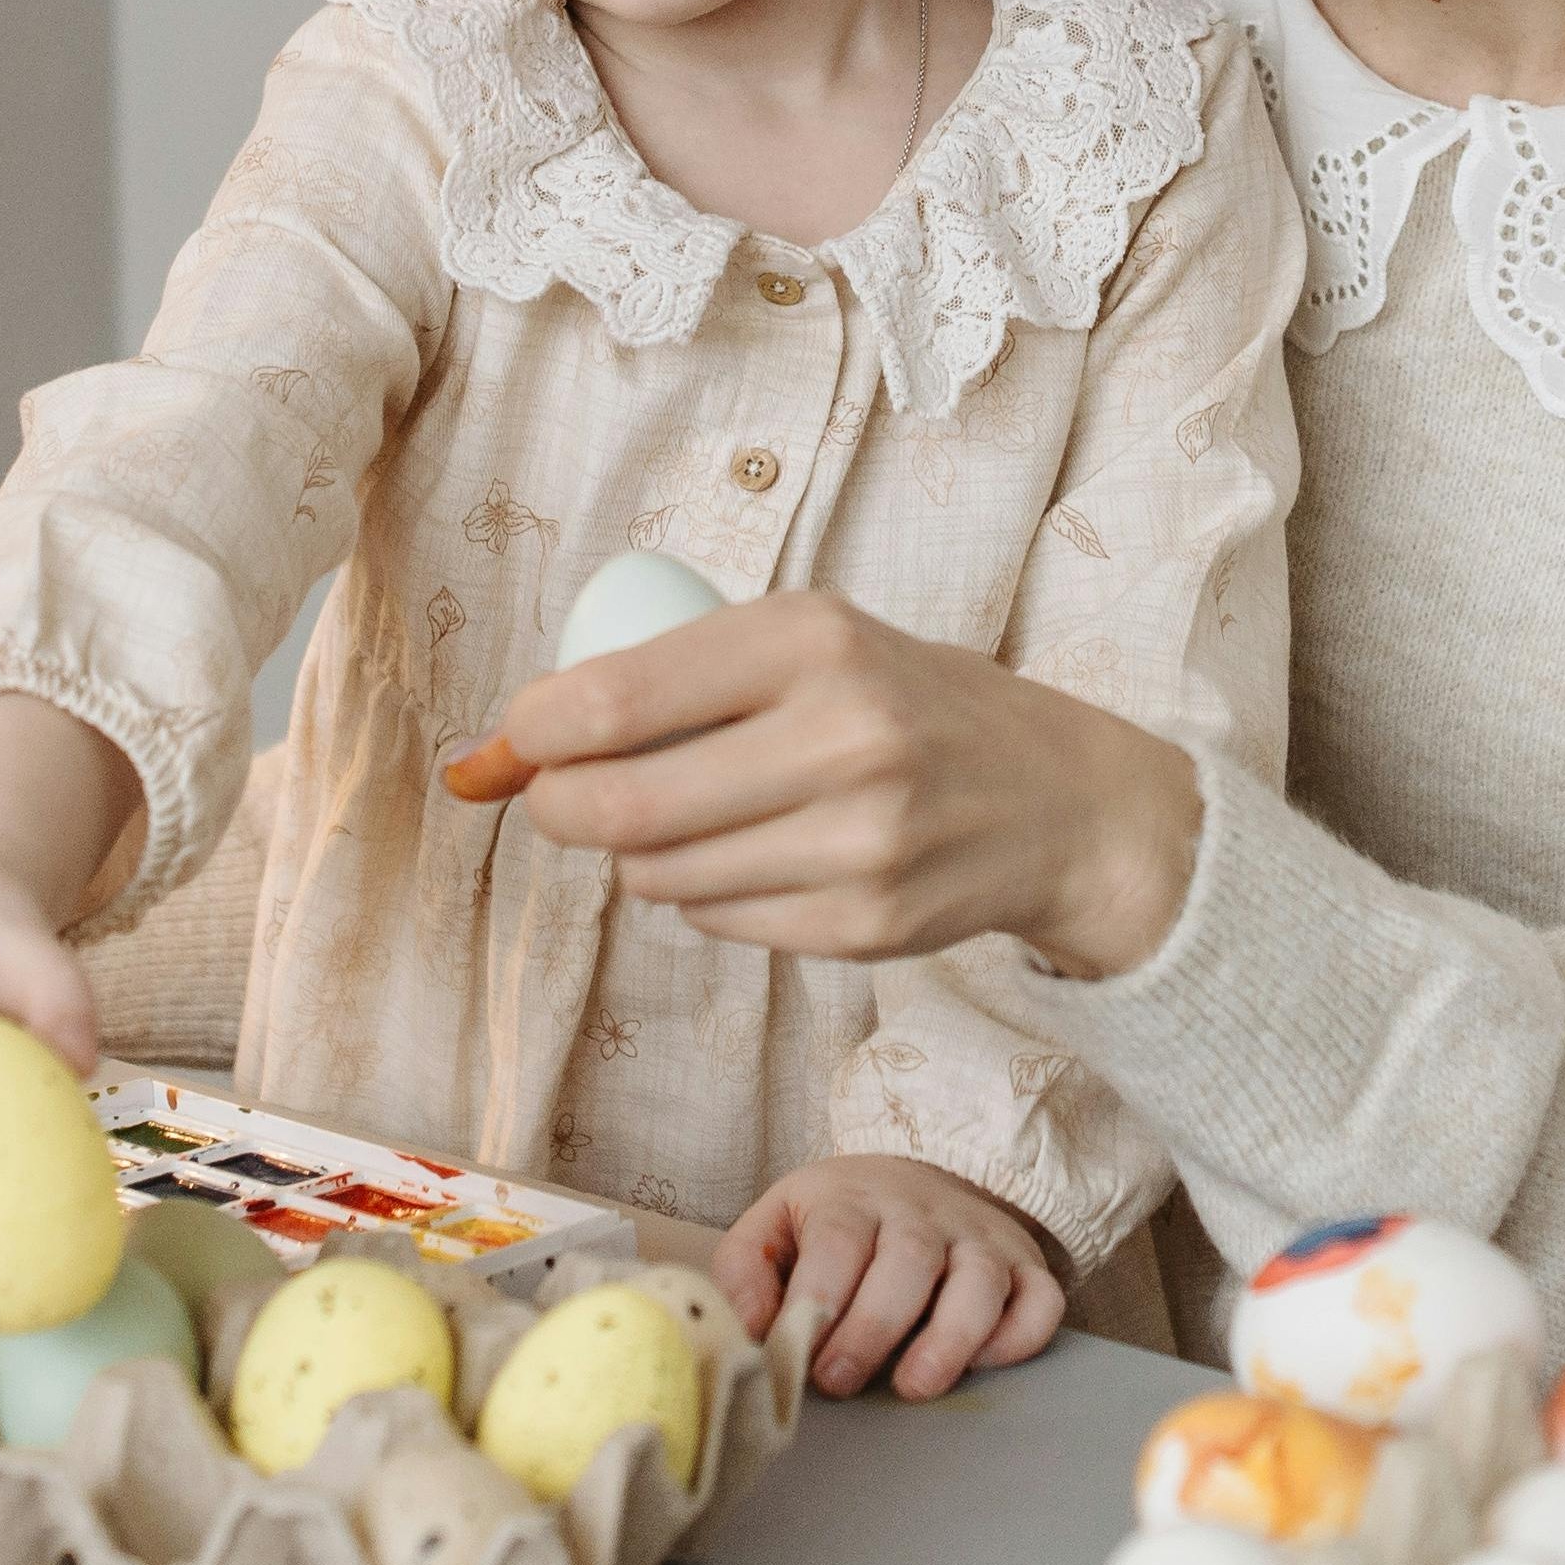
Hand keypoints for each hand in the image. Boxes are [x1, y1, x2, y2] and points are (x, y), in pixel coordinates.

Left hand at [494, 594, 1201, 978]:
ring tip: (683, 818)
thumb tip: (511, 741)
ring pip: (659, 875)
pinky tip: (753, 856)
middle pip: (622, 806)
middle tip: (555, 798)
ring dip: (636, 854)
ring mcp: (859, 842)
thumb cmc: (900, 702)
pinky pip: (716, 921)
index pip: (617, 696)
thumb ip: (674, 675)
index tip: (517, 737)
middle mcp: (842, 737)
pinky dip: (702, 894)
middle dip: (558, 808)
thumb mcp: (810, 639)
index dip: (536, 729)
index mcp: (813, 638)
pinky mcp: (866, 926)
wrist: (1052, 798)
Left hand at [723, 1156, 1068, 1399]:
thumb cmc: (837, 1220)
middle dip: (873, 1327)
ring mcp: (980, 1238)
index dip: (820, 1298)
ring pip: (979, 1281)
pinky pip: (1040, 1301)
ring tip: (912, 1387)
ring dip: (950, 1339)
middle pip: (908, 1260)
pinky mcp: (1026, 1266)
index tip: (801, 1354)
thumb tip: (752, 1327)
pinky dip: (1019, 1337)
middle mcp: (923, 1213)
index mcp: (853, 1199)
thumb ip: (748, 1268)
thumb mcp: (777, 1223)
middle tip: (840, 1381)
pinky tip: (980, 1363)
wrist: (917, 1178)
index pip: (839, 1238)